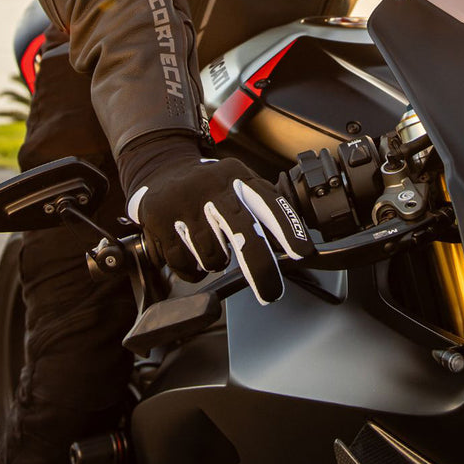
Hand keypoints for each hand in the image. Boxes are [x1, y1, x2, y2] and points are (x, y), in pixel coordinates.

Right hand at [125, 143, 313, 303]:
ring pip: (214, 256)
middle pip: (242, 230)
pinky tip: (190, 251)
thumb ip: (261, 208)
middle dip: (260, 266)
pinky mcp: (160, 220)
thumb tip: (290, 246)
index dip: (287, 227)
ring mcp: (185, 202)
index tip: (303, 253)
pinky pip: (187, 265)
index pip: (268, 201)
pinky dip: (193, 269)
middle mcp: (212, 186)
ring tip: (209, 245)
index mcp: (237, 176)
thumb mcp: (237, 185)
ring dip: (216, 263)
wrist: (161, 170)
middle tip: (272, 293)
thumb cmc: (210, 188)